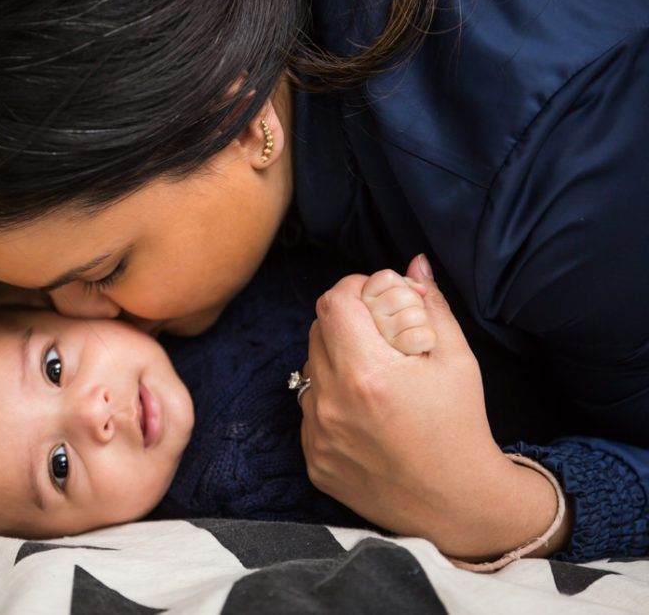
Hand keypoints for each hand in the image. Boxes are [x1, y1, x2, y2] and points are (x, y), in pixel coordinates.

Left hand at [300, 255, 564, 559]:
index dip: (354, 288)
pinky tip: (366, 415)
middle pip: (317, 331)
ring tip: (375, 379)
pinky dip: (330, 402)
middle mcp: (332, 403)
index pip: (333, 302)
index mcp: (366, 372)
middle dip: (345, 322)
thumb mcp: (456, 360)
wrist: (456, 505)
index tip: (374, 297)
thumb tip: (413, 265)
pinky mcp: (312, 459)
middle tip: (379, 335)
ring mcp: (317, 434)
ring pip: (309, 370)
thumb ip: (430, 306)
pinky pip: (308, 410)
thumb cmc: (461, 427)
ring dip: (335, 362)